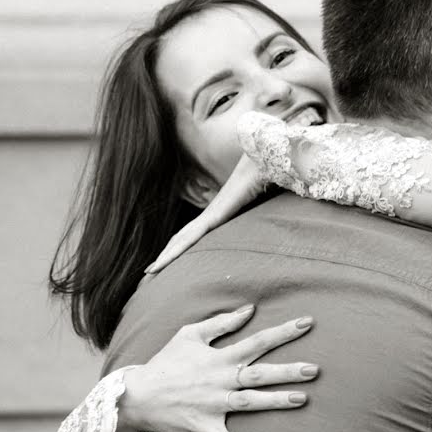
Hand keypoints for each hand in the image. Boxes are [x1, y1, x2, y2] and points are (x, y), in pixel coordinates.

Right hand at [116, 304, 317, 431]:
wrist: (138, 394)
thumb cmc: (167, 362)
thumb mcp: (190, 334)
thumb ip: (221, 322)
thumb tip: (249, 309)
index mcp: (220, 357)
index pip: (257, 340)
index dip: (283, 331)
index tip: (307, 323)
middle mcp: (221, 380)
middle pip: (260, 373)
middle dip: (288, 371)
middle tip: (315, 369)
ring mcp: (213, 404)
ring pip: (250, 402)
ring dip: (275, 401)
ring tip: (301, 399)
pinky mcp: (204, 427)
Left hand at [146, 154, 265, 273]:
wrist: (267, 160)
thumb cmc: (268, 178)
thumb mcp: (264, 203)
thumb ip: (264, 215)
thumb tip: (280, 223)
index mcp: (220, 212)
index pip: (194, 233)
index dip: (180, 246)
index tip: (169, 261)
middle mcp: (212, 213)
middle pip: (182, 238)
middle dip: (167, 255)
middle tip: (151, 272)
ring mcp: (211, 213)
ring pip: (182, 239)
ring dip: (165, 256)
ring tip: (150, 272)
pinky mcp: (215, 214)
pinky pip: (192, 236)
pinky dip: (176, 251)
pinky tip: (163, 262)